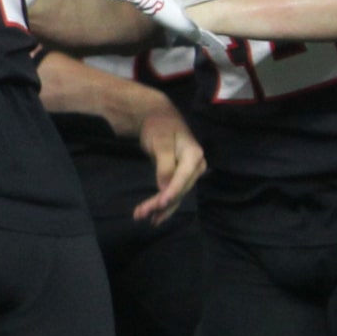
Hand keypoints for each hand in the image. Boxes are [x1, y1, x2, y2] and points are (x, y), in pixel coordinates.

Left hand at [128, 92, 204, 222]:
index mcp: (194, 155)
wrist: (160, 118)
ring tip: (140, 216)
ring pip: (176, 196)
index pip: (183, 178)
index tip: (161, 204)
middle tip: (140, 214)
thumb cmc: (160, 126)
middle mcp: (196, 167)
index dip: (172, 192)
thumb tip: (164, 186)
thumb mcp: (161, 141)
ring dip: (159, 209)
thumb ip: (164, 164)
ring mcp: (190, 175)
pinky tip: (152, 216)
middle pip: (179, 190)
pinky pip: (173, 195)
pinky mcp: (181, 179)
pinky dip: (162, 206)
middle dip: (160, 204)